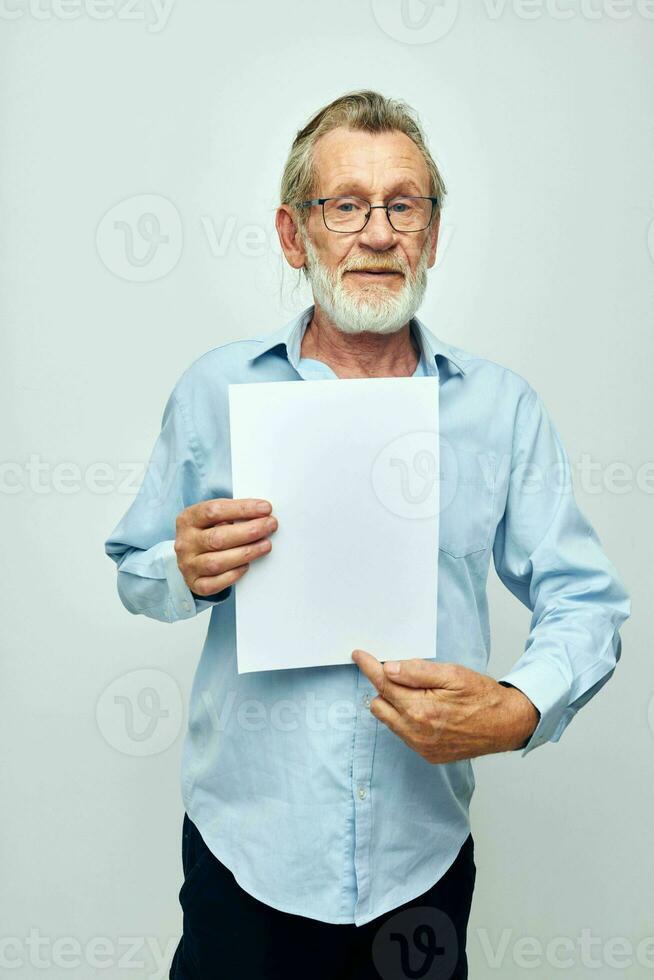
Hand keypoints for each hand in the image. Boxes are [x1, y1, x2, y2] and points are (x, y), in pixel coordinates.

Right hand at [175, 498, 277, 596]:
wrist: (191, 556)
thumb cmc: (207, 532)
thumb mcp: (212, 518)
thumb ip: (232, 514)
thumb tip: (262, 514)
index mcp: (188, 520)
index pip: (214, 511)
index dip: (242, 509)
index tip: (265, 508)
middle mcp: (185, 543)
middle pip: (217, 538)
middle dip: (249, 531)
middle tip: (270, 526)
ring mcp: (188, 565)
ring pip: (217, 562)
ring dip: (246, 553)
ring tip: (265, 545)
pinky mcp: (195, 583)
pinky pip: (214, 583)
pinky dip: (233, 575)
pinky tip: (246, 566)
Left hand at [351, 650, 539, 762]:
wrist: (506, 724)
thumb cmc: (482, 696)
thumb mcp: (452, 674)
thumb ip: (417, 671)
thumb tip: (389, 668)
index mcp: (420, 709)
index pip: (383, 684)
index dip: (369, 667)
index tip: (359, 656)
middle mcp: (416, 732)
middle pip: (379, 704)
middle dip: (385, 687)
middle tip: (403, 675)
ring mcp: (421, 747)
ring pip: (389, 720)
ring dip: (396, 704)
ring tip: (421, 694)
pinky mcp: (428, 755)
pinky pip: (404, 733)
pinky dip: (407, 719)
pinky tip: (427, 710)